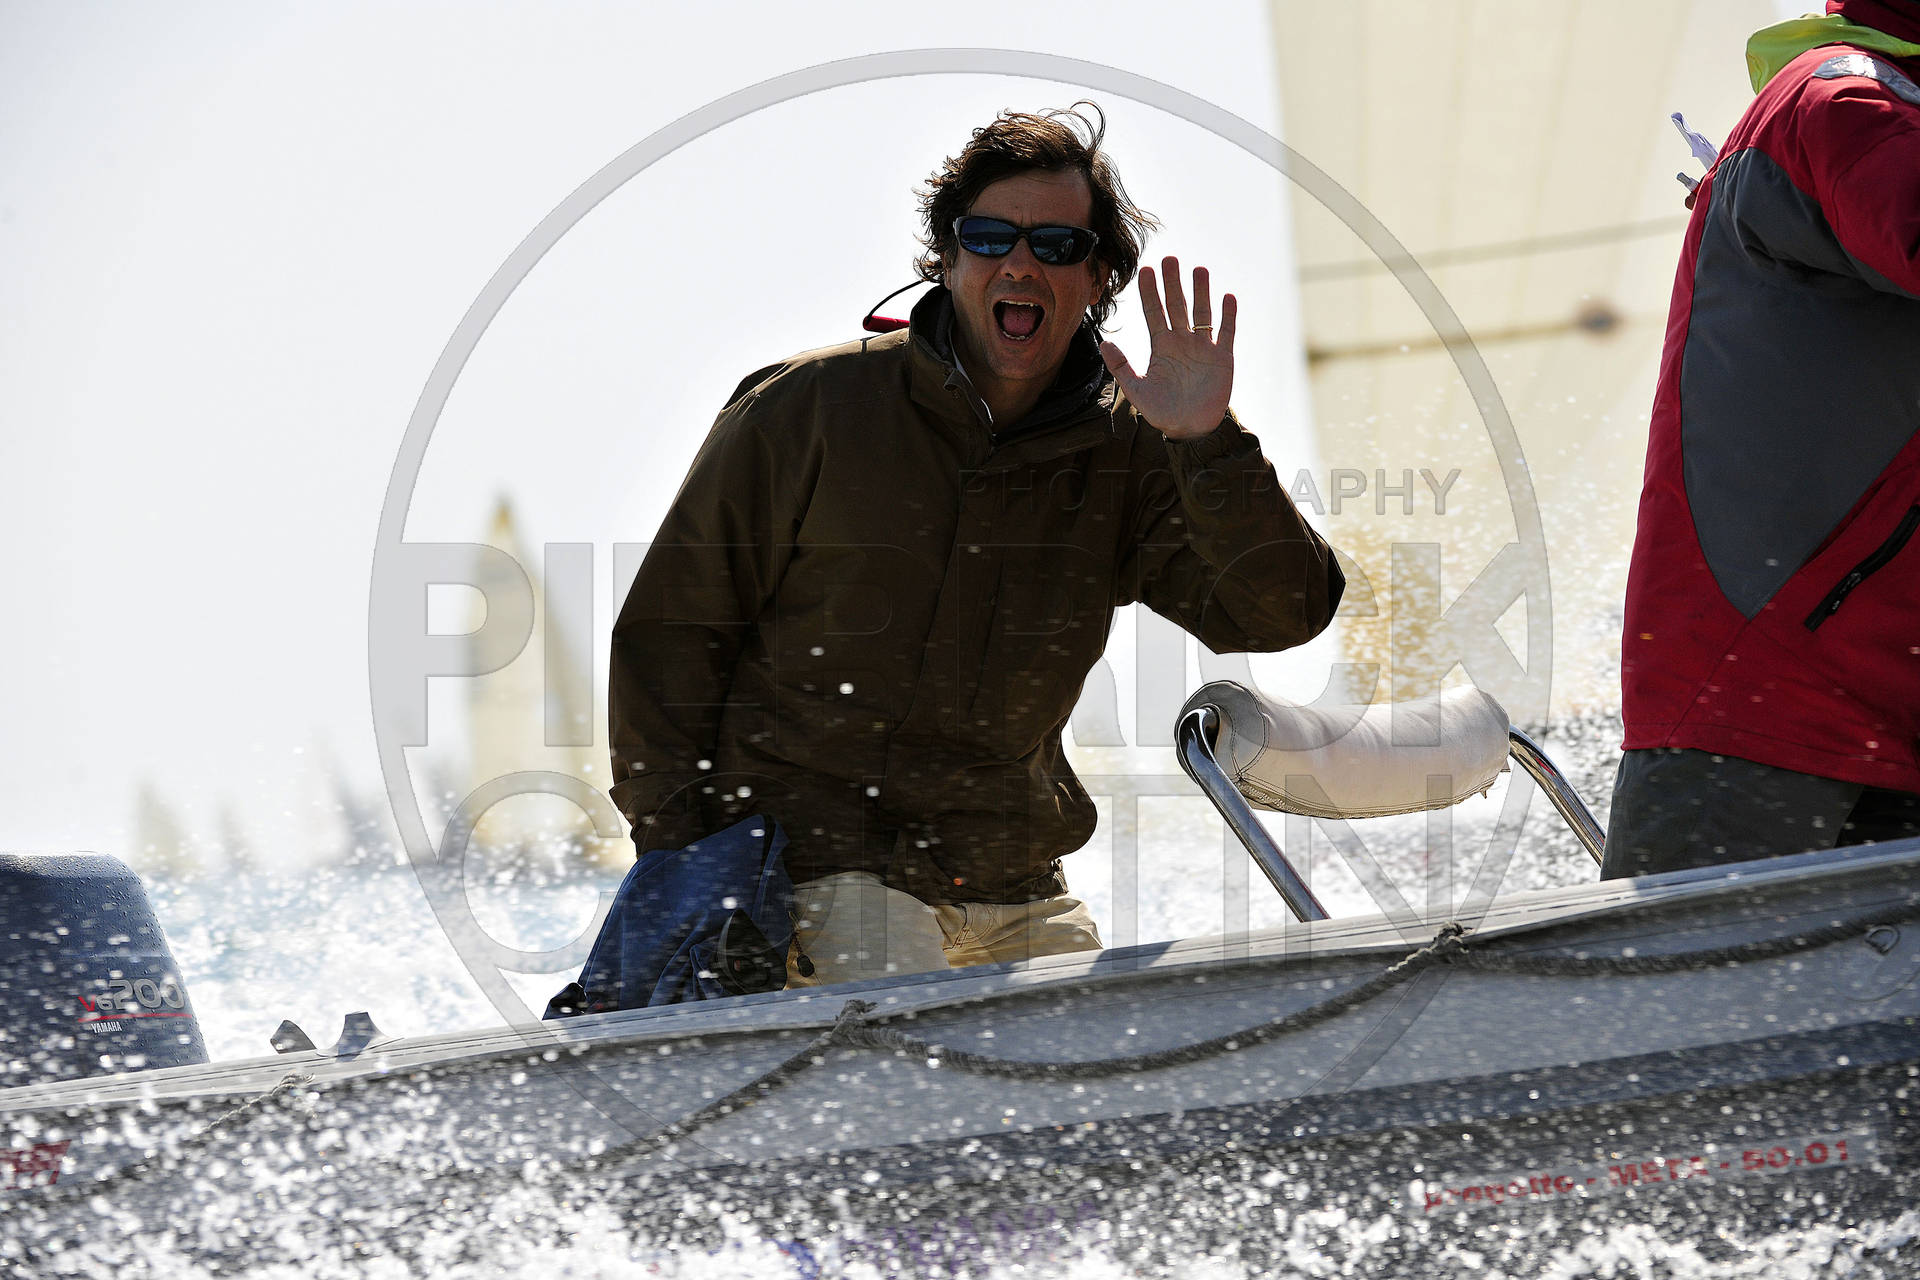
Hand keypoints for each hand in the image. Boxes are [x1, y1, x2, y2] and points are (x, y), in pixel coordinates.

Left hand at [1098, 256, 1235, 439]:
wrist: (1189, 429)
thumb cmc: (1162, 411)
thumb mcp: (1136, 390)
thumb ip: (1121, 367)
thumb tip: (1103, 343)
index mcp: (1161, 346)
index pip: (1153, 312)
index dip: (1149, 292)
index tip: (1145, 270)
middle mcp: (1182, 342)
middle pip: (1177, 305)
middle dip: (1172, 283)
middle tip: (1169, 259)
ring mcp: (1203, 348)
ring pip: (1202, 313)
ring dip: (1201, 291)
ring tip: (1198, 269)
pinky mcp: (1223, 358)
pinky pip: (1226, 332)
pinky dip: (1228, 316)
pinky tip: (1227, 298)